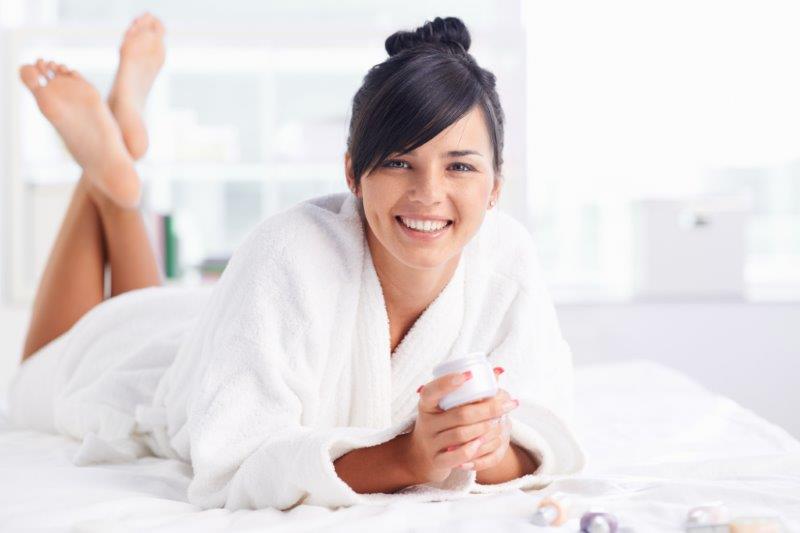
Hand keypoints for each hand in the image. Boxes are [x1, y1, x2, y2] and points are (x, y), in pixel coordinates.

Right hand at [402, 367, 518, 483]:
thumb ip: (469, 390)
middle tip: (508, 404)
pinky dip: (472, 449)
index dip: (448, 382)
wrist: (424, 454)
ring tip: (499, 422)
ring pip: (461, 434)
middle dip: (487, 409)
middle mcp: (426, 423)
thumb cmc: (442, 422)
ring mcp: (431, 443)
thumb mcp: (446, 406)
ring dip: (484, 428)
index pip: (432, 391)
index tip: (470, 375)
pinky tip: (483, 442)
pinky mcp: (438, 460)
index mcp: (427, 404)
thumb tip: (498, 371)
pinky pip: (457, 456)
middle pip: (459, 414)